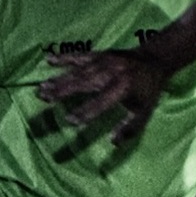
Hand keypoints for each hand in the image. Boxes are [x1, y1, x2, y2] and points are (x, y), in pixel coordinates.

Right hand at [37, 49, 169, 145]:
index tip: (69, 120)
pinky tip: (48, 60)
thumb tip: (113, 142)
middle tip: (44, 98)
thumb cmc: (148, 91)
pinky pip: (78, 56)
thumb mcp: (145, 112)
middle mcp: (111, 72)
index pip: (101, 102)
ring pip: (77, 71)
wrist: (154, 59)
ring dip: (58, 79)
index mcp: (123, 87)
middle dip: (62, 91)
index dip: (85, 111)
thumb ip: (130, 128)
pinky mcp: (98, 54)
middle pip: (83, 82)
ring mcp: (103, 61)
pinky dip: (63, 58)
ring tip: (41, 88)